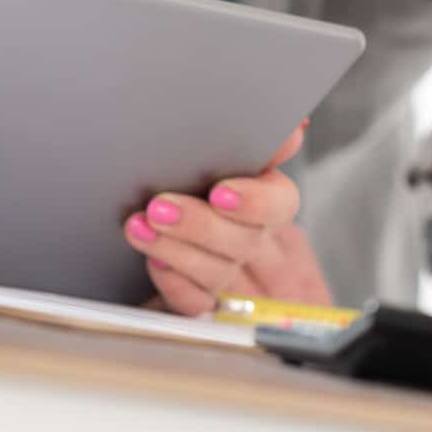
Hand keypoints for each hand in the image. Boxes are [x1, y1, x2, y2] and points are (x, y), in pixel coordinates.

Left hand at [124, 123, 332, 316]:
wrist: (228, 266)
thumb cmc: (222, 202)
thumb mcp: (240, 170)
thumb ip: (262, 146)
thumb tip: (291, 122)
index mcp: (274, 209)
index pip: (280, 203)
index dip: (254, 201)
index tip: (221, 193)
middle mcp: (264, 250)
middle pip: (245, 241)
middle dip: (200, 225)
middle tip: (160, 208)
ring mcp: (241, 286)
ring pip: (219, 274)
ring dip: (176, 250)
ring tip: (140, 228)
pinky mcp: (211, 309)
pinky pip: (199, 306)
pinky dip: (175, 284)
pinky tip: (155, 262)